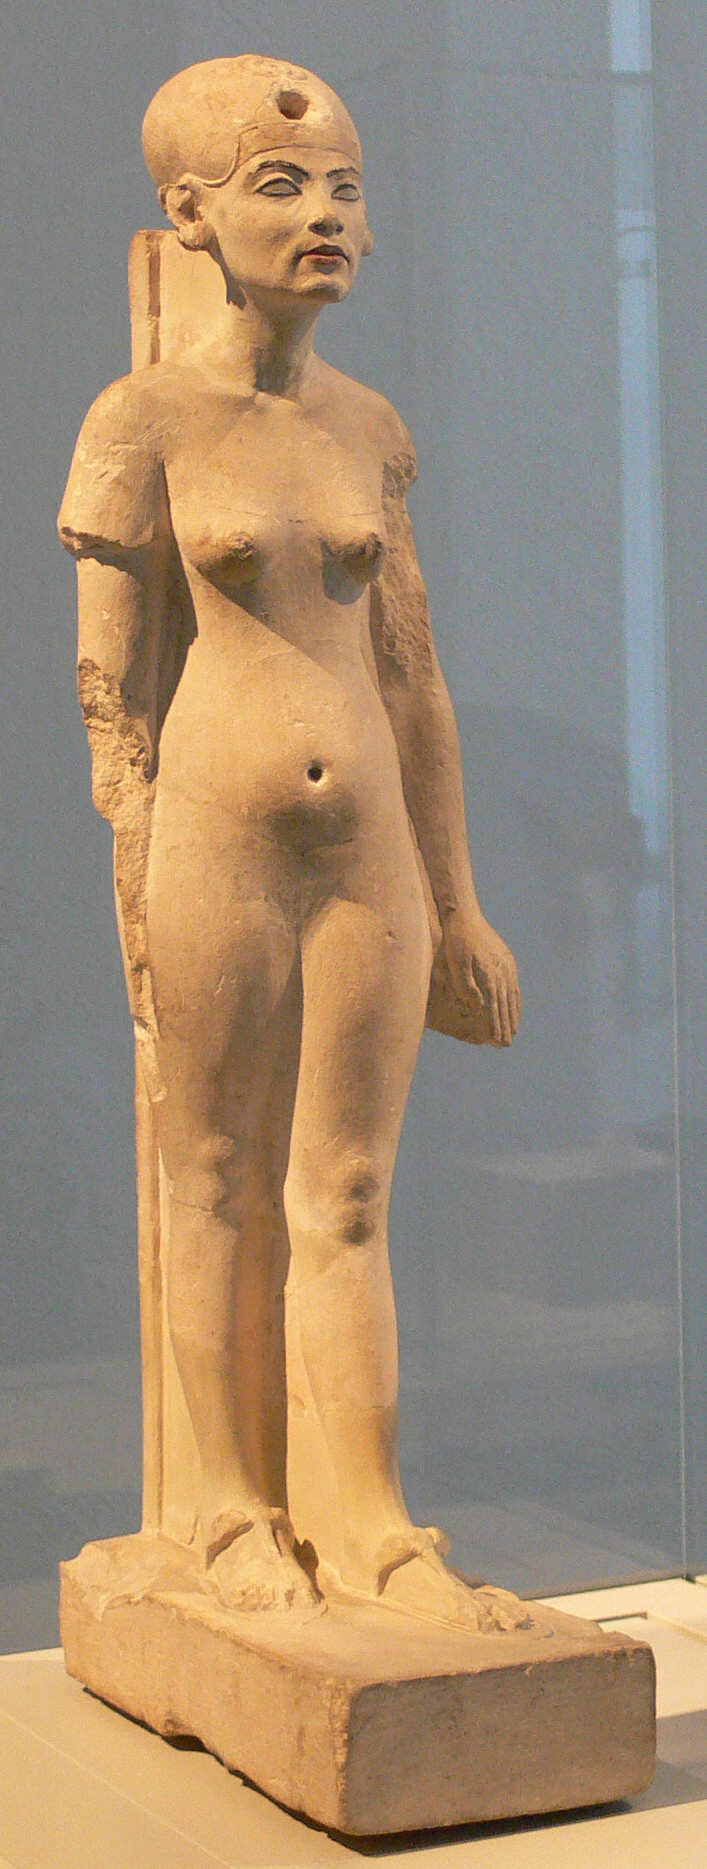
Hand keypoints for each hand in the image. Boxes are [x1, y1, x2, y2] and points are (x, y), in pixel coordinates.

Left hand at [441, 906, 520, 1046]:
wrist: (466, 916)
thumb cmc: (456, 942)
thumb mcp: (456, 964)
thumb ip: (466, 986)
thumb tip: (479, 1006)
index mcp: (490, 976)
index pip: (495, 1008)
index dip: (496, 1026)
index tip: (497, 1042)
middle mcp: (503, 973)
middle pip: (506, 1005)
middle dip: (506, 1026)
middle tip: (506, 1044)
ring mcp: (508, 966)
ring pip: (513, 997)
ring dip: (513, 1015)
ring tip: (513, 1031)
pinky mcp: (508, 960)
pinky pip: (514, 985)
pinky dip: (515, 1000)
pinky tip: (515, 1006)